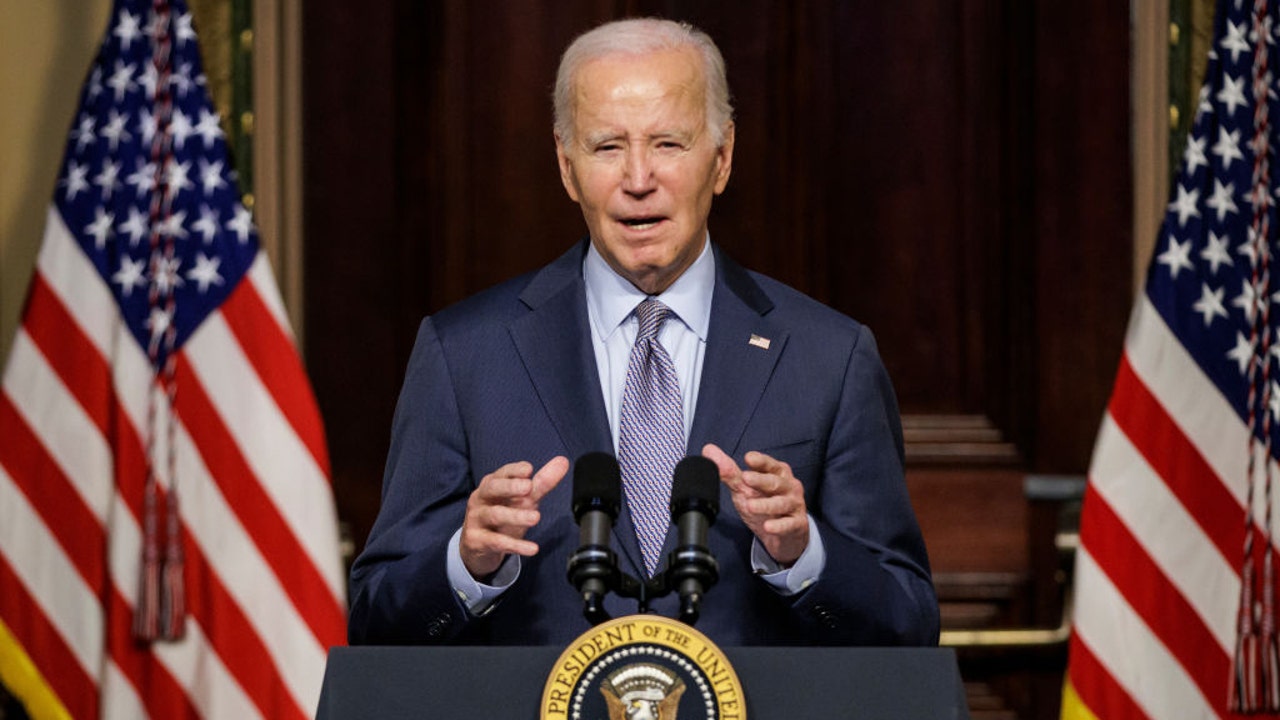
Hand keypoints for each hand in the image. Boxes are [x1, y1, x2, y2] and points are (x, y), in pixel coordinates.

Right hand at [460, 456, 568, 578]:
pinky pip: (496, 542)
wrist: (479, 547)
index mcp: (492, 484)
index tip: (529, 469)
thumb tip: (563, 462)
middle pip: (492, 488)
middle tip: (528, 487)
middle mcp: (481, 498)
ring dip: (515, 516)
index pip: (503, 473)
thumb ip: (542, 482)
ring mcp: (476, 519)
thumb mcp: (523, 500)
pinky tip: (532, 548)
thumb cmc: (502, 517)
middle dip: (510, 487)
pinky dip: (515, 545)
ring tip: (535, 518)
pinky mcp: (476, 541)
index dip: (515, 471)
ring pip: (494, 515)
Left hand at [702, 443, 808, 566]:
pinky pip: (788, 525)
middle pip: (775, 482)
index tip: (748, 458)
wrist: (784, 533)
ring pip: (781, 503)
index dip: (760, 461)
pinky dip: (778, 526)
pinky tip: (768, 527)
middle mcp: (789, 486)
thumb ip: (729, 471)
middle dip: (761, 480)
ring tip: (750, 506)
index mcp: (778, 473)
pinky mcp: (797, 524)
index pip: (769, 464)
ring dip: (766, 504)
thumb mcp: (745, 487)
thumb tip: (709, 450)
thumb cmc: (765, 502)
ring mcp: (794, 505)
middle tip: (745, 478)